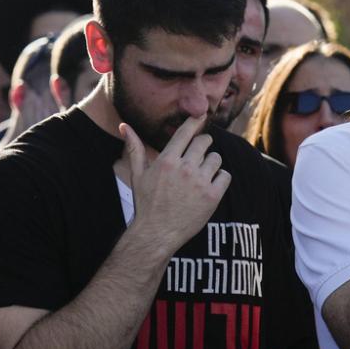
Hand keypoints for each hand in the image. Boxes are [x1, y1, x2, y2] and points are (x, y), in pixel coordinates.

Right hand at [121, 116, 230, 248]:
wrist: (156, 233)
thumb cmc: (146, 203)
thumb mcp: (137, 175)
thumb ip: (135, 148)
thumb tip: (124, 126)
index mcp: (167, 161)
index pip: (186, 132)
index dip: (196, 121)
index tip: (203, 114)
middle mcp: (184, 169)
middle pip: (205, 142)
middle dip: (203, 145)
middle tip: (198, 155)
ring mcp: (200, 182)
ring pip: (216, 158)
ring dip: (211, 163)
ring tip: (200, 175)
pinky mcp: (213, 196)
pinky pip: (225, 175)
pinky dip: (220, 179)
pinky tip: (209, 186)